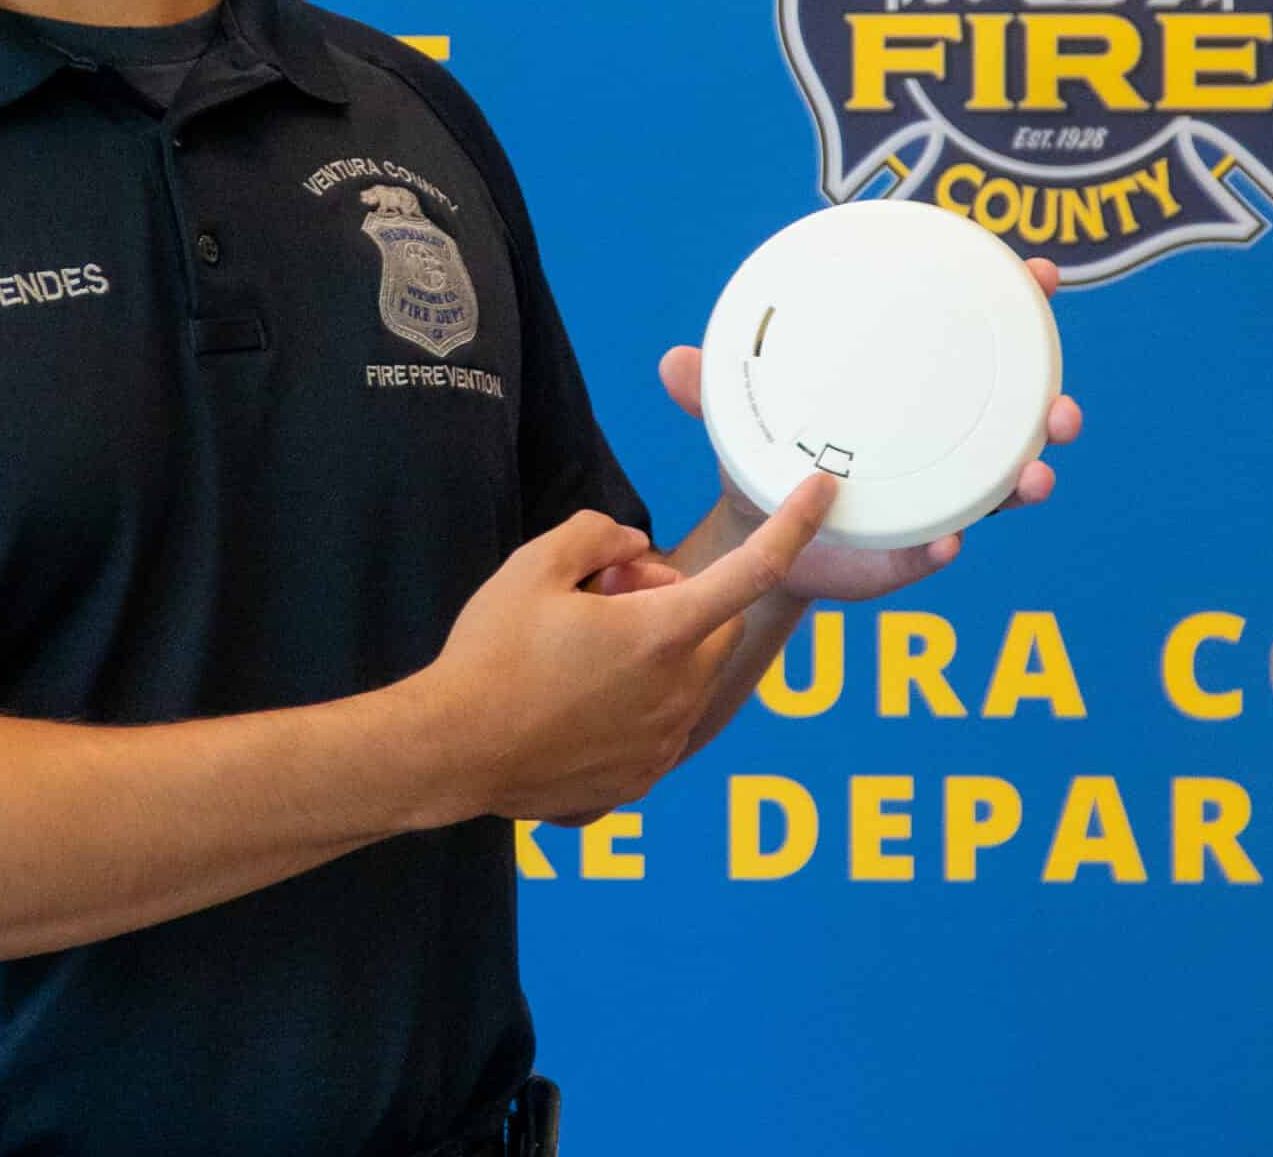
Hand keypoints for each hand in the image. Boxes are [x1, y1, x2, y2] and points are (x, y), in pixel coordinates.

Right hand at [420, 482, 840, 825]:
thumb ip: (597, 534)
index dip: (794, 525)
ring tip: (572, 656)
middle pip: (711, 626)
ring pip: (683, 678)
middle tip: (599, 600)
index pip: (752, 571)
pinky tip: (566, 703)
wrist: (449, 751)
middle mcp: (679, 693)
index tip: (823, 491)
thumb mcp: (534, 566)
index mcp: (661, 634)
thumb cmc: (489, 655)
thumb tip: (631, 548)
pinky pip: (655, 725)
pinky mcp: (641, 780)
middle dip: (671, 603)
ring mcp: (663, 744)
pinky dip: (627, 704)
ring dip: (649, 656)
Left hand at [654, 254, 1082, 602]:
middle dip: (1052, 408)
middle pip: (1016, 420)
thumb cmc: (764, 459)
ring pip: (999, 490)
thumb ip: (709, 390)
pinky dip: (942, 548)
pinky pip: (933, 553)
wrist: (753, 541)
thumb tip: (672, 362)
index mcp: (911, 399)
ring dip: (1025, 482)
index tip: (1041, 276)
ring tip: (1034, 479)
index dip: (1014, 307)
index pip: (971, 347)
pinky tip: (948, 544)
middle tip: (1063, 407)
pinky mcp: (906, 554)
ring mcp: (933, 501)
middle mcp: (939, 447)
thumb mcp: (738, 416)